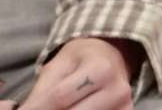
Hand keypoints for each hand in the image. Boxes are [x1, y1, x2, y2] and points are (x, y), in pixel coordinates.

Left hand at [20, 37, 134, 109]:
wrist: (112, 57)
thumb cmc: (81, 60)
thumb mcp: (57, 67)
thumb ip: (40, 93)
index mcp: (100, 69)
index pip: (60, 98)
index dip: (36, 109)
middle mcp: (117, 91)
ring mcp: (125, 107)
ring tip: (55, 108)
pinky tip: (72, 109)